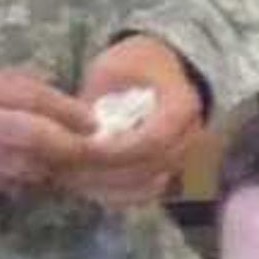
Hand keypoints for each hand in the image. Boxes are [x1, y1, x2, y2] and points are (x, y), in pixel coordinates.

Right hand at [0, 63, 96, 196]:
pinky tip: (36, 177)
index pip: (28, 102)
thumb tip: (59, 103)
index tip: (94, 122)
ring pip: (19, 169)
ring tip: (71, 166)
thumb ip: (8, 87)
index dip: (66, 113)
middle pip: (31, 141)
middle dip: (68, 148)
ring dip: (50, 169)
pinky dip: (23, 182)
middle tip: (93, 151)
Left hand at [57, 36, 202, 209]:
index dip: (118, 151)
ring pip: (147, 187)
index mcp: (183, 105)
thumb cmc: (133, 63)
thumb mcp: (112, 68)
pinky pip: (144, 193)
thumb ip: (97, 99)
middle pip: (152, 170)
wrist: (161, 68)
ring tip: (70, 178)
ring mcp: (183, 157)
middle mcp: (190, 136)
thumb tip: (72, 131)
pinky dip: (114, 194)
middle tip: (67, 170)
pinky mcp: (169, 170)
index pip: (154, 141)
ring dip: (108, 187)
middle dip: (107, 173)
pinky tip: (84, 184)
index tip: (84, 149)